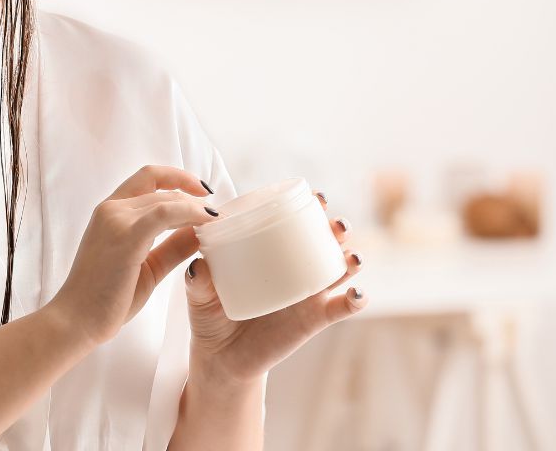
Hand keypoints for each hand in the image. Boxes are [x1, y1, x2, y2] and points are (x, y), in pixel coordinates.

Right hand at [48, 165, 217, 345]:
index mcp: (110, 212)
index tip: (202, 191)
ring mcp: (116, 221)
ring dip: (195, 206)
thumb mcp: (147, 267)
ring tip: (216, 221)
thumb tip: (201, 232)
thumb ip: (172, 247)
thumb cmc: (106, 298)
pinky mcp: (126, 238)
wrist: (76, 320)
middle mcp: (111, 209)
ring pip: (166, 198)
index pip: (148, 178)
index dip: (178, 178)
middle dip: (194, 196)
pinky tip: (207, 223)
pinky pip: (165, 214)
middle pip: (162, 189)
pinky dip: (190, 213)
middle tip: (218, 214)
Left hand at [182, 191, 366, 383]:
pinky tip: (356, 294)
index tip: (316, 197)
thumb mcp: (199, 295)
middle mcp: (293, 269)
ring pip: (339, 270)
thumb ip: (198, 280)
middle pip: (324, 241)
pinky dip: (355, 300)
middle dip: (337, 228)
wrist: (221, 358)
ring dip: (351, 258)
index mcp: (269, 253)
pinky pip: (341, 308)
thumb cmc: (211, 316)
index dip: (309, 207)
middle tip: (336, 224)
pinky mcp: (313, 320)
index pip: (292, 223)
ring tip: (351, 256)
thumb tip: (200, 265)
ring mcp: (306, 293)